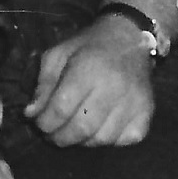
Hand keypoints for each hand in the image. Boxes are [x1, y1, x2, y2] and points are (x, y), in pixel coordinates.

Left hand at [27, 20, 154, 150]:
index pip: (61, 109)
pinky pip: (125, 140)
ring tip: (75, 131)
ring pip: (101, 139)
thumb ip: (43, 84)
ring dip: (83, 141)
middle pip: (81, 128)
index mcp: (88, 69)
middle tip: (53, 134)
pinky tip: (101, 127)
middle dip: (60, 137)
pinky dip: (110, 140)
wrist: (131, 37)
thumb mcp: (59, 54)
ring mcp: (133, 102)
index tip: (39, 122)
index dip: (45, 123)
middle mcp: (113, 87)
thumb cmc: (90, 46)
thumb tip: (31, 114)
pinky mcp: (146, 112)